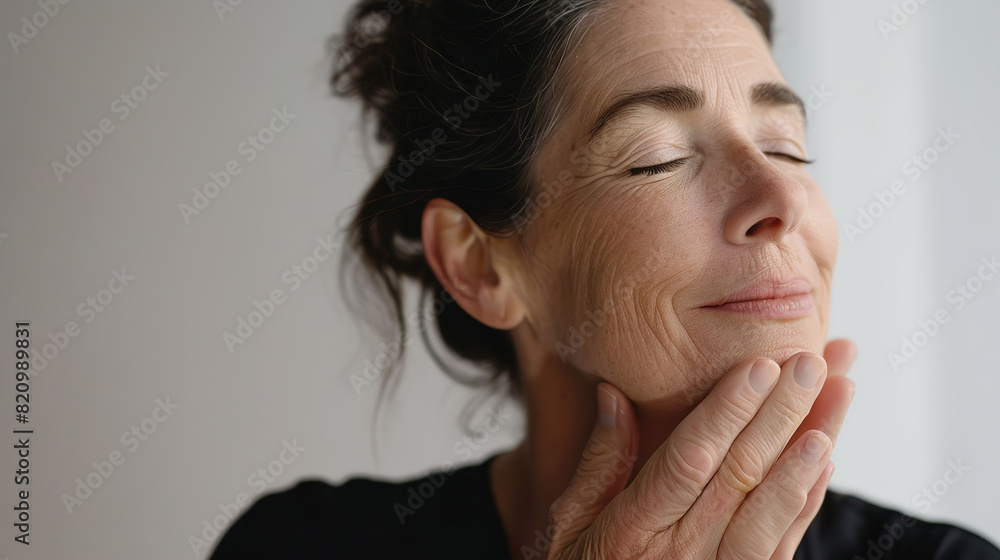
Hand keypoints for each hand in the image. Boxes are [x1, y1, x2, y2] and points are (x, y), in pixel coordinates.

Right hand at [546, 339, 856, 558]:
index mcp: (633, 530)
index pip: (689, 461)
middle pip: (741, 475)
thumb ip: (598, 464)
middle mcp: (683, 553)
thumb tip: (613, 395)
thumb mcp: (570, 524)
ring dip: (811, 446)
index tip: (758, 366)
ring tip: (839, 394)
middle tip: (811, 362)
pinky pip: (784, 541)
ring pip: (774, 506)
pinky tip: (827, 452)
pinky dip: (809, 496)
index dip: (727, 413)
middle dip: (781, 413)